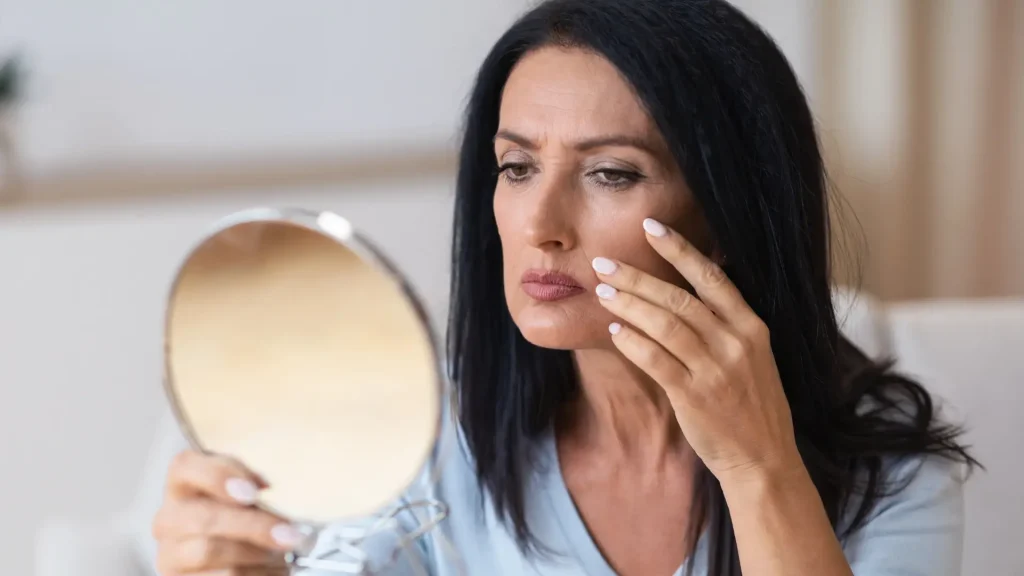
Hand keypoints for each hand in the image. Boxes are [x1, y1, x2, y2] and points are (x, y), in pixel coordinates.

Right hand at [152, 450, 304, 574]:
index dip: (218, 476)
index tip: (253, 492)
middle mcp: (169, 517)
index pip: (185, 467)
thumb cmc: (244, 522)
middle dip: (253, 527)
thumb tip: (273, 496)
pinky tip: (268, 569)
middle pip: (205, 518)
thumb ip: (254, 490)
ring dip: (255, 555)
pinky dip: (253, 574)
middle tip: (289, 535)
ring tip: (279, 554)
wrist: (232, 562)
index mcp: (183, 484)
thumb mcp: (247, 499)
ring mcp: (169, 553)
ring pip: (210, 552)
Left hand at [592, 218, 801, 483]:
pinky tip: (614, 331)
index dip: (679, 249)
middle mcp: (735, 342)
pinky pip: (656, 360)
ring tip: (601, 292)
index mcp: (751, 327)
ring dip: (628, 305)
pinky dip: (632, 342)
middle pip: (678, 298)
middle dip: (637, 277)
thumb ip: (725, 323)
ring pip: (663, 324)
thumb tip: (688, 287)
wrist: (763, 458)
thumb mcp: (753, 356)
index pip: (711, 276)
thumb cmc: (751, 405)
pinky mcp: (694, 396)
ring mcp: (715, 369)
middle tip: (603, 263)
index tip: (650, 226)